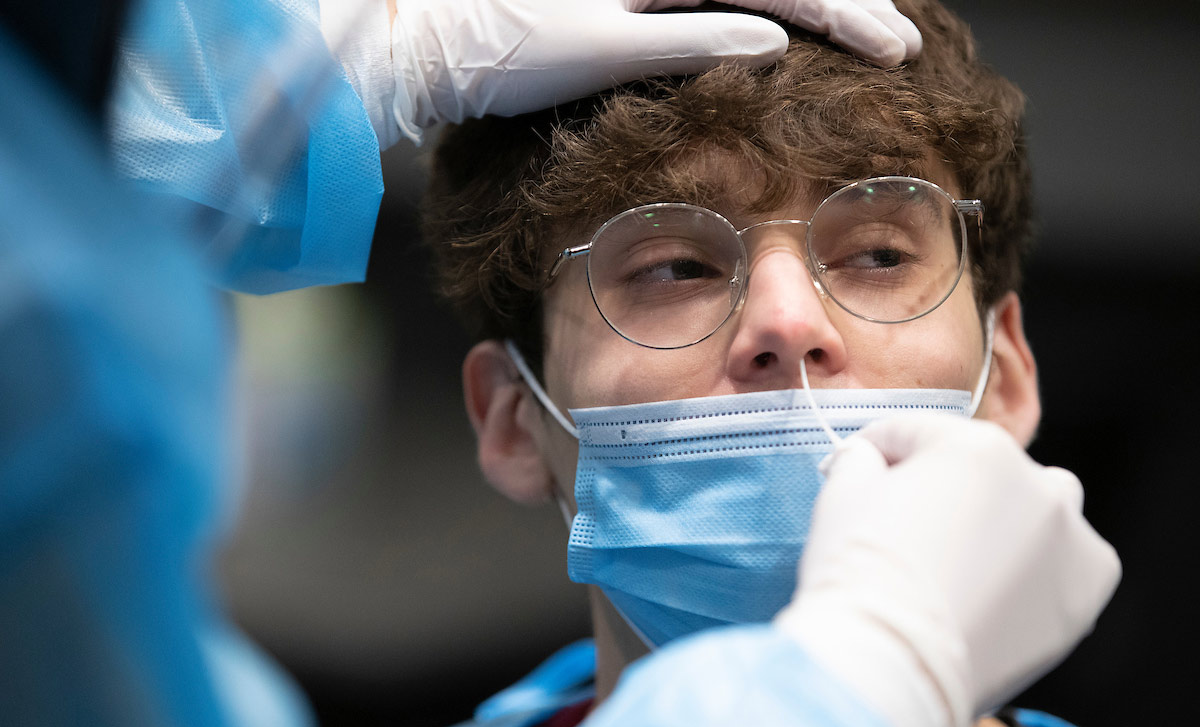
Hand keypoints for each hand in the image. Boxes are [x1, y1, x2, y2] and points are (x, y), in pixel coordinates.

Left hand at [392, 0, 920, 129]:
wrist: (432, 40)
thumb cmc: (500, 46)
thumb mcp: (597, 48)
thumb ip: (690, 39)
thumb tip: (776, 37)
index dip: (846, 11)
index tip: (896, 48)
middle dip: (846, 2)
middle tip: (902, 43)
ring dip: (818, 3)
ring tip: (870, 33)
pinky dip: (770, 7)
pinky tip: (798, 29)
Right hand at [775, 414, 1120, 726]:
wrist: (891, 665)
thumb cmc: (858, 578)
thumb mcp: (840, 496)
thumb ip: (860, 461)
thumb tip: (868, 459)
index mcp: (973, 446)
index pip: (918, 434)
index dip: (880, 454)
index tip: (863, 475)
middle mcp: (1035, 480)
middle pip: (981, 469)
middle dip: (948, 490)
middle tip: (909, 533)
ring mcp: (1069, 535)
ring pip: (1037, 510)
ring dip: (1007, 523)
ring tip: (963, 566)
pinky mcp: (1087, 588)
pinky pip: (1063, 563)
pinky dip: (1037, 573)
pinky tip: (993, 598)